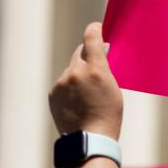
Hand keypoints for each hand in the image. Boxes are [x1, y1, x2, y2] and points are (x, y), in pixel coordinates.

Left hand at [49, 22, 122, 139]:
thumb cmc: (109, 113)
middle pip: (80, 51)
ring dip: (78, 73)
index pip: (91, 37)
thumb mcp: (114, 86)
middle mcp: (75, 72)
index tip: (97, 28)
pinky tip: (77, 100)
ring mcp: (61, 83)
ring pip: (71, 68)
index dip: (95, 29)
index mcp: (95, 69)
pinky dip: (70, 86)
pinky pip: (63, 82)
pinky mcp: (53, 94)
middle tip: (96, 62)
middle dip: (88, 53)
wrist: (90, 138)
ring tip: (88, 92)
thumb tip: (100, 53)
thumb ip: (104, 67)